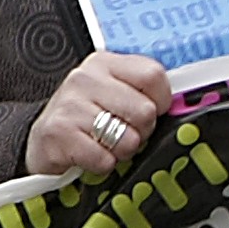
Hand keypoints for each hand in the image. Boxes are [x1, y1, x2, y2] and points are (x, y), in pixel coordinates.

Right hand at [25, 49, 173, 178]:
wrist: (44, 140)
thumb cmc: (86, 118)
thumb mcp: (114, 94)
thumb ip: (144, 92)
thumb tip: (184, 104)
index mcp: (105, 63)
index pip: (154, 75)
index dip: (161, 101)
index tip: (151, 110)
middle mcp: (85, 78)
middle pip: (145, 111)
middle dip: (141, 131)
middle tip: (122, 132)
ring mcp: (69, 104)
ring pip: (127, 138)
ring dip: (122, 150)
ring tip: (105, 143)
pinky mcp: (57, 133)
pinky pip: (104, 158)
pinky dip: (103, 164)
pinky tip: (89, 154)